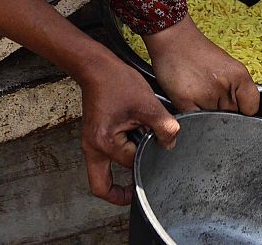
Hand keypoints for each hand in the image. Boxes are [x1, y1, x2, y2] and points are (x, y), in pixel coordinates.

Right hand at [76, 58, 179, 204]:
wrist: (96, 66)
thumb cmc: (116, 82)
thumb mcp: (147, 104)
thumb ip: (164, 126)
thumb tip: (171, 144)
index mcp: (105, 143)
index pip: (132, 164)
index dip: (148, 161)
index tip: (159, 158)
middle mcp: (92, 147)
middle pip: (101, 185)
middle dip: (118, 193)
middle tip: (135, 194)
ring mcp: (90, 143)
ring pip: (101, 173)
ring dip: (119, 172)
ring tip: (139, 163)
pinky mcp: (93, 135)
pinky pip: (103, 158)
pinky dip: (117, 158)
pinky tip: (134, 146)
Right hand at [142, 16, 259, 113]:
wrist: (173, 38)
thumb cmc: (197, 51)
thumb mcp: (227, 65)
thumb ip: (235, 89)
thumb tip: (239, 112)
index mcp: (239, 75)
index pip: (251, 108)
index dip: (242, 110)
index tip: (236, 107)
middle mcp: (225, 86)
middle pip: (231, 116)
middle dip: (223, 111)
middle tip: (210, 94)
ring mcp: (206, 95)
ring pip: (212, 121)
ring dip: (207, 115)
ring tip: (198, 94)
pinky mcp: (186, 102)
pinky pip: (194, 122)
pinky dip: (192, 118)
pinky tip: (189, 100)